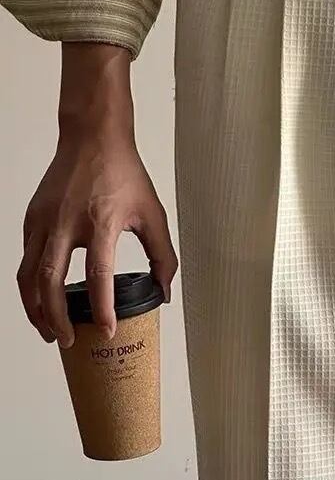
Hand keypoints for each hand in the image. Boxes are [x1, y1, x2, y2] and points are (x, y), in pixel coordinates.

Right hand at [16, 44, 177, 347]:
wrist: (92, 138)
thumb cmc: (125, 175)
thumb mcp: (153, 214)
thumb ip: (163, 256)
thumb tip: (164, 293)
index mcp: (102, 222)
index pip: (97, 274)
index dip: (101, 307)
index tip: (105, 330)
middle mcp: (66, 223)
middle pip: (50, 282)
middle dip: (56, 318)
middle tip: (67, 341)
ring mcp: (43, 221)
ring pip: (28, 275)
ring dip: (36, 309)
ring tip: (50, 331)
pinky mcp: (31, 219)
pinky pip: (25, 260)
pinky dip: (30, 288)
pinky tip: (42, 302)